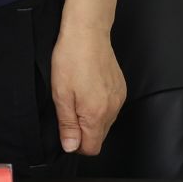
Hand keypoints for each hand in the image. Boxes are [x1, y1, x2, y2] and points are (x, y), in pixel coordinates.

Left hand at [49, 28, 126, 155]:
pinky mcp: (121, 88)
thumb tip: (71, 147)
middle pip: (100, 136)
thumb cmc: (71, 60)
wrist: (87, 33)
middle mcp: (113, 109)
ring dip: (92, 118)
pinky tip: (88, 89)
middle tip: (69, 108)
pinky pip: (111, 107)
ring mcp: (119, 98)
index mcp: (96, 114)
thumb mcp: (61, 95)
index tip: (66, 130)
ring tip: (78, 96)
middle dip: (83, 131)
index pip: (92, 148)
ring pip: (106, 122)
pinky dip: (100, 105)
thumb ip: (67, 124)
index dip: (77, 144)